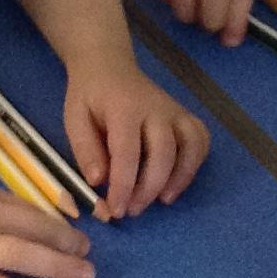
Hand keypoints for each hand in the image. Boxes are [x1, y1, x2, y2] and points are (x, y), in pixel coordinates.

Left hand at [64, 61, 208, 218]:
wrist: (109, 67)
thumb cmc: (90, 96)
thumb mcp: (75, 118)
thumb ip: (85, 150)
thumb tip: (99, 182)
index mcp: (124, 108)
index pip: (128, 152)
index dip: (123, 185)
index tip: (116, 210)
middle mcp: (156, 108)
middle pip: (164, 153)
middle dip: (149, 188)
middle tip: (132, 210)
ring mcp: (175, 111)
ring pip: (191, 146)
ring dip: (180, 178)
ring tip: (162, 200)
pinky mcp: (185, 116)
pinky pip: (201, 140)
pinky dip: (195, 163)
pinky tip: (177, 181)